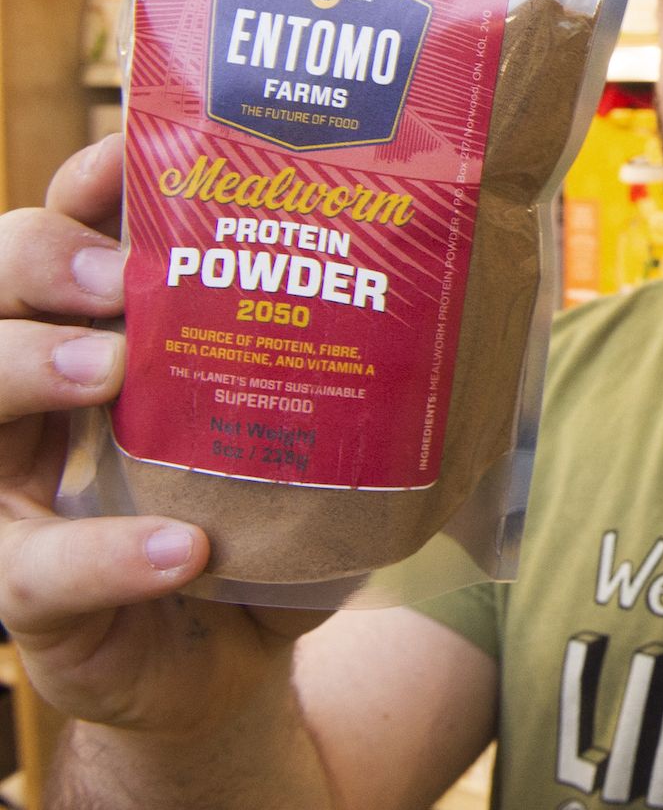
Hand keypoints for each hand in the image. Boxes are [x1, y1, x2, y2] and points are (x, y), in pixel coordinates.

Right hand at [0, 135, 325, 736]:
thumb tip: (469, 269)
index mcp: (100, 334)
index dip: (88, 186)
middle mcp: (35, 397)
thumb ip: (348, 353)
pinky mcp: (26, 594)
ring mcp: (13, 493)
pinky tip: (181, 548)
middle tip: (125, 278)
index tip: (132, 153)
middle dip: (43, 259)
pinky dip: (108, 555)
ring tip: (115, 370)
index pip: (67, 231)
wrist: (231, 657)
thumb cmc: (260, 516)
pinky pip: (36, 571)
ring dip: (32, 368)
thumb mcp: (300, 423)